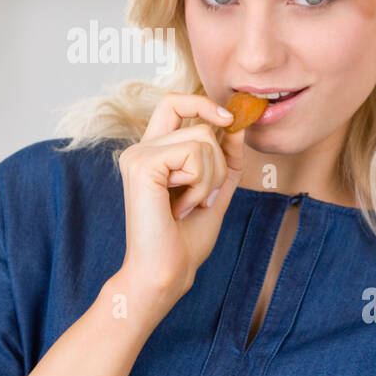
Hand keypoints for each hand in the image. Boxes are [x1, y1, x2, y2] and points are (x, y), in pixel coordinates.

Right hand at [117, 92, 246, 303]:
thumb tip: (237, 124)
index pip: (174, 103)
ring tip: (189, 205)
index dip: (204, 103)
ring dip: (210, 178)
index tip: (229, 122)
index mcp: (152, 152)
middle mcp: (140, 148)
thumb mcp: (214, 189)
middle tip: (202, 197)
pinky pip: (195, 154)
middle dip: (218, 163)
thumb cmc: (185, 240)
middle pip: (200, 123)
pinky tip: (181, 207)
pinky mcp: (142, 164)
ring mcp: (138, 154)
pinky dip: (200, 184)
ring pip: (202, 138)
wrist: (166, 272)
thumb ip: (225, 157)